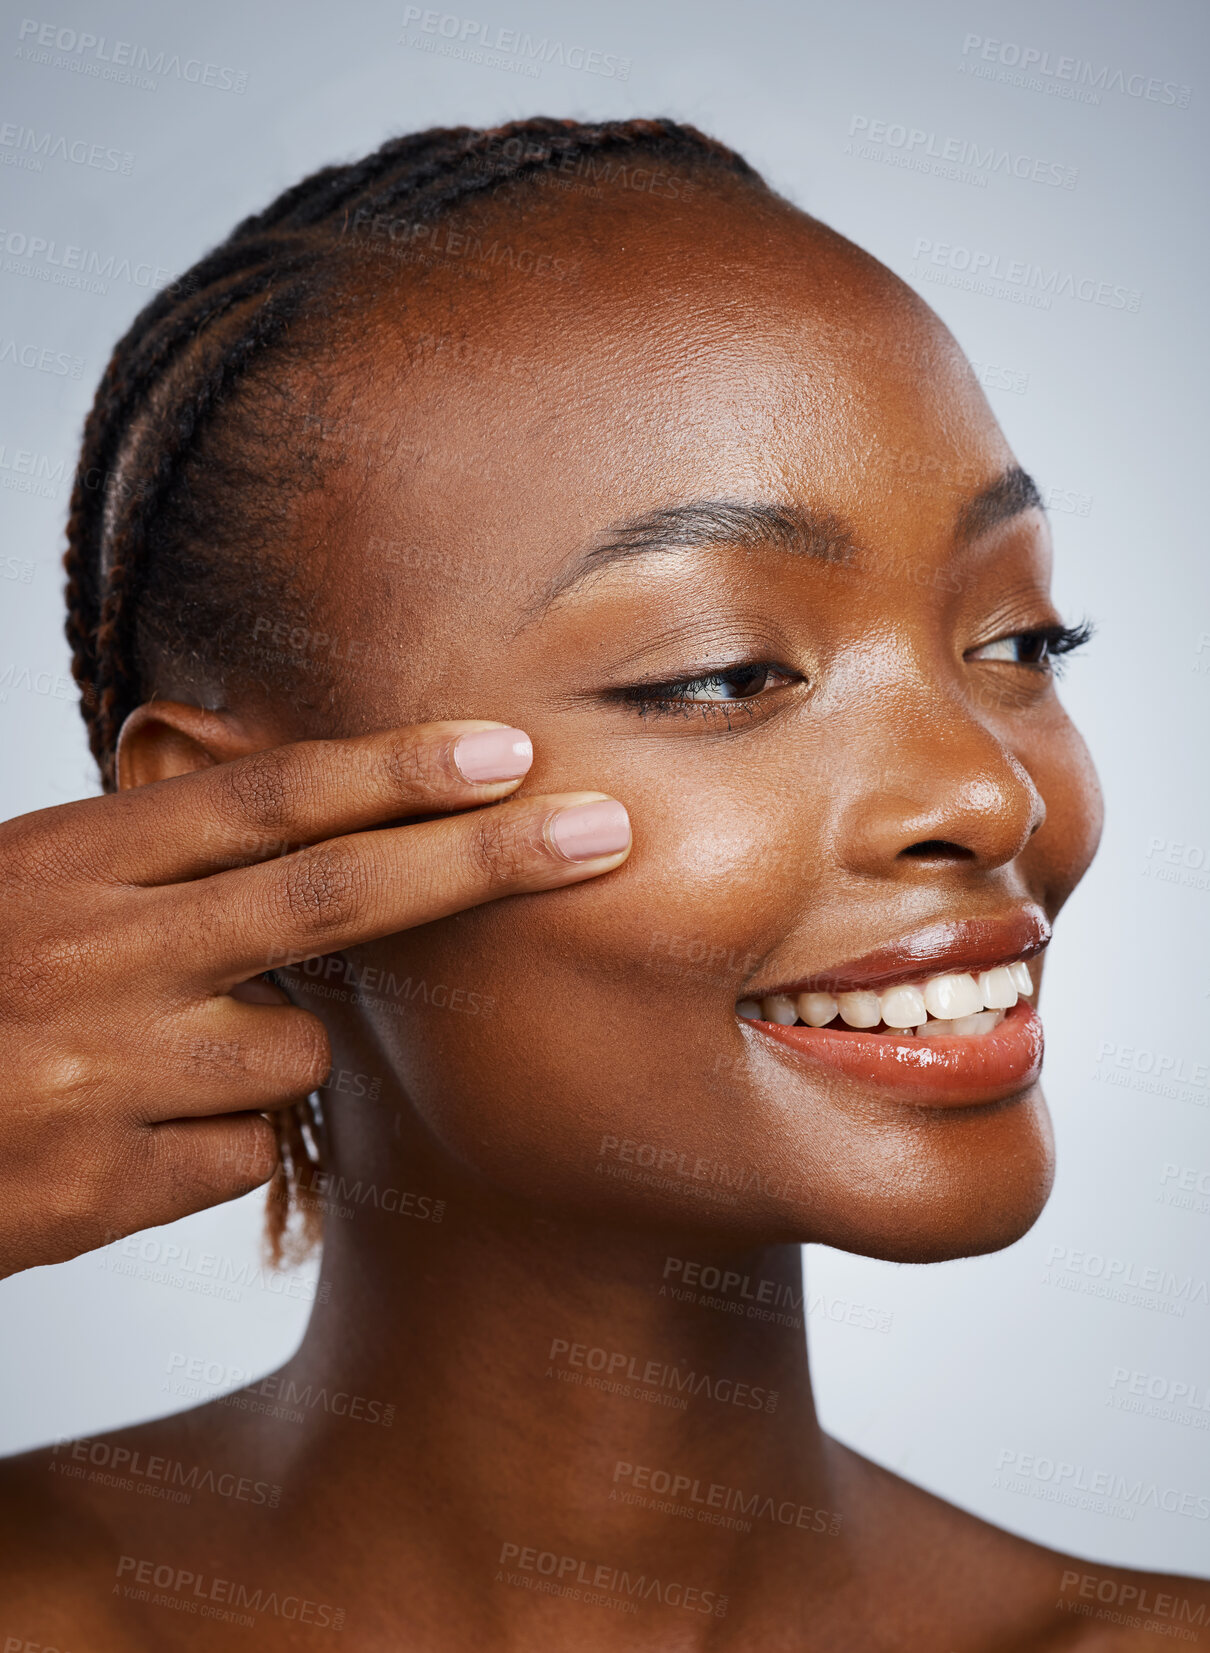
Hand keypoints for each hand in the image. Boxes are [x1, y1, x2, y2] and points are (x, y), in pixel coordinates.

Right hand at [0, 720, 629, 1277]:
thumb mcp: (25, 888)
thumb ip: (156, 867)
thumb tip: (322, 842)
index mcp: (68, 861)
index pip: (264, 801)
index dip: (394, 771)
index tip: (507, 751)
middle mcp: (97, 955)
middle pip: (330, 900)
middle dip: (479, 862)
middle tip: (603, 833)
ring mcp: (103, 1075)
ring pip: (297, 1054)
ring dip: (271, 1054)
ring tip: (154, 1059)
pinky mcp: (102, 1189)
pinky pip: (239, 1153)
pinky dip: (214, 1143)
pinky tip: (119, 1142)